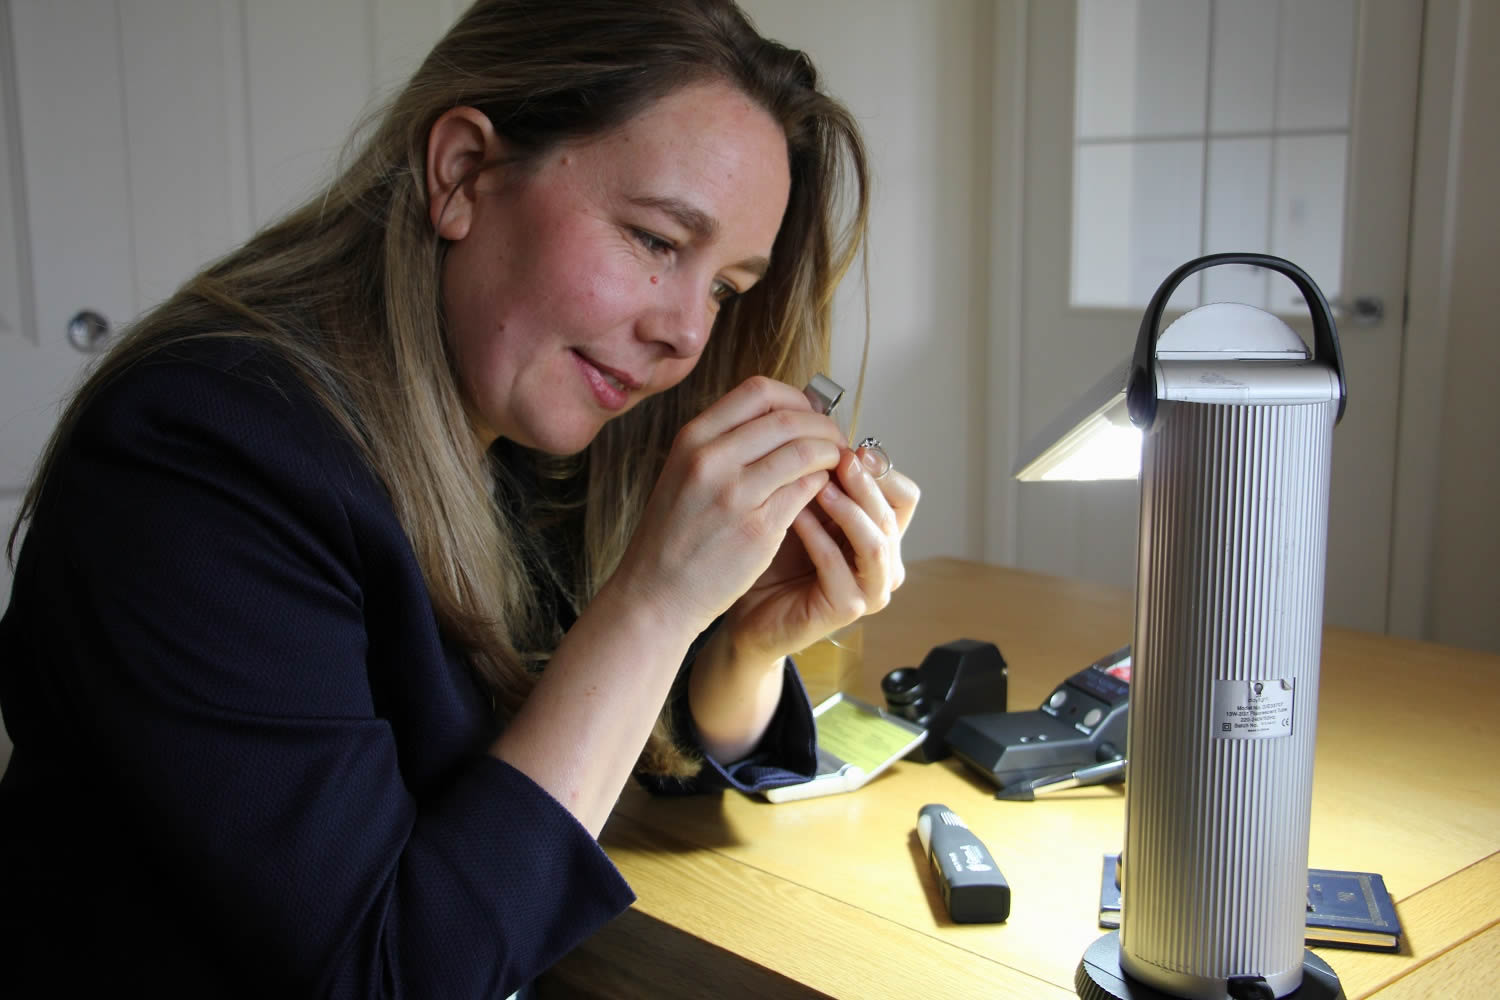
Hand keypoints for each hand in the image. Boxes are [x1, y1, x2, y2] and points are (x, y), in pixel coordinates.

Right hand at [606, 376, 846, 636]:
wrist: (655, 593)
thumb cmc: (674, 535)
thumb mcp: (683, 472)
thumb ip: (725, 443)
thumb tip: (784, 418)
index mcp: (693, 438)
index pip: (758, 391)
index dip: (795, 398)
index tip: (809, 414)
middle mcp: (711, 459)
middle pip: (788, 418)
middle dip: (822, 425)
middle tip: (835, 439)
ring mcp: (735, 494)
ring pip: (805, 452)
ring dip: (830, 454)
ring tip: (835, 464)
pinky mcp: (758, 529)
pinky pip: (807, 490)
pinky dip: (824, 485)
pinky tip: (823, 492)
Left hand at [722, 441, 919, 662]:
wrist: (749, 608)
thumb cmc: (776, 554)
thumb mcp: (804, 504)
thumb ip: (822, 475)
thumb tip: (825, 426)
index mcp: (881, 531)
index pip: (904, 493)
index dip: (881, 468)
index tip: (849, 444)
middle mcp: (885, 559)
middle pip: (894, 512)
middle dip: (865, 481)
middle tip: (837, 456)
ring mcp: (871, 587)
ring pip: (876, 541)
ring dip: (848, 508)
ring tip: (819, 484)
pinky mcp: (847, 607)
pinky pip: (837, 565)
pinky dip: (818, 536)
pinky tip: (794, 516)